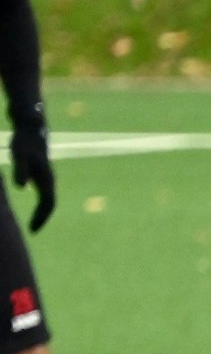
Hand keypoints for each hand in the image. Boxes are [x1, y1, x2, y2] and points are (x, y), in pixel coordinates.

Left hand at [10, 103, 53, 231]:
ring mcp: (46, 173)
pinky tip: (29, 198)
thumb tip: (21, 186)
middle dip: (42, 217)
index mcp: (46, 178)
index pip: (47, 204)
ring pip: (47, 197)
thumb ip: (21, 170)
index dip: (40, 218)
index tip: (32, 230)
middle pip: (49, 203)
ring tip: (34, 220)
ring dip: (42, 210)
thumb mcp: (19, 155)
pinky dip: (39, 200)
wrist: (31, 124)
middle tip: (32, 229)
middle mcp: (49, 178)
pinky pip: (43, 190)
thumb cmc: (24, 140)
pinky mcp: (40, 169)